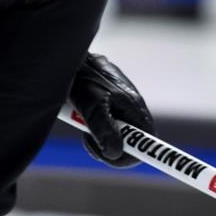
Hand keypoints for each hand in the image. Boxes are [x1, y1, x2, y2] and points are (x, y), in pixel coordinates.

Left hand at [68, 52, 153, 168]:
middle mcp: (131, 109)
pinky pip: (105, 127)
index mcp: (134, 108)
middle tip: (89, 140)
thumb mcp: (92, 104)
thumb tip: (114, 153)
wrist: (68, 57)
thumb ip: (104, 129)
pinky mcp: (107, 106)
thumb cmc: (82, 76)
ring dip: (98, 139)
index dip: (131, 156)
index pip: (147, 143)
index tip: (109, 158)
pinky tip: (80, 119)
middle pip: (129, 143)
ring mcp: (119, 108)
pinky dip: (93, 129)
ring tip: (82, 126)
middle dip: (109, 149)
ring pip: (115, 137)